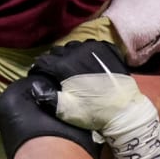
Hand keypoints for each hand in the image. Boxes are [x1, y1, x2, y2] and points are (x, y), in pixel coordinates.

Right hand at [30, 40, 159, 158]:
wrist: (125, 111)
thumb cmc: (94, 113)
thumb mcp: (68, 110)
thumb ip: (47, 97)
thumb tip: (33, 85)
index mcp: (65, 65)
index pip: (44, 61)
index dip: (38, 68)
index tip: (38, 75)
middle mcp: (78, 52)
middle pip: (58, 51)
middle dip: (53, 60)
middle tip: (54, 71)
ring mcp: (95, 49)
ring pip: (75, 46)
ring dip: (70, 54)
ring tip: (71, 65)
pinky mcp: (109, 50)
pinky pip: (93, 45)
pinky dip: (88, 51)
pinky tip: (88, 60)